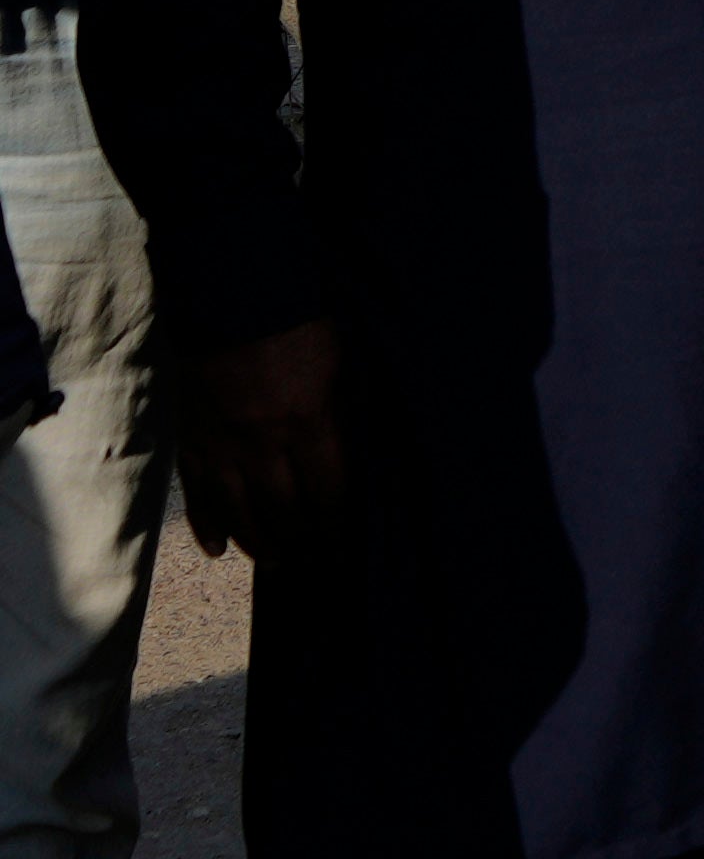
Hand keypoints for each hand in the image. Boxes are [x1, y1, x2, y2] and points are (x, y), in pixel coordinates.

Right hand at [182, 319, 346, 556]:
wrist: (232, 297)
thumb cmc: (301, 324)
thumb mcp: (340, 367)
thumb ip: (343, 415)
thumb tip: (356, 457)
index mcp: (310, 423)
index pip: (330, 493)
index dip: (339, 525)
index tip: (349, 545)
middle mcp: (264, 444)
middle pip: (285, 511)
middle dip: (304, 541)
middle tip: (317, 561)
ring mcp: (222, 446)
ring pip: (240, 513)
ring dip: (261, 542)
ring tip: (279, 561)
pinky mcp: (192, 439)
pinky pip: (199, 494)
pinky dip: (209, 524)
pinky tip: (219, 549)